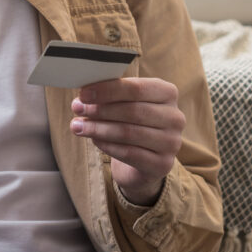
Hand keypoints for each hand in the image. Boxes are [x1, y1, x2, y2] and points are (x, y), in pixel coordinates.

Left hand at [71, 77, 184, 205]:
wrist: (143, 157)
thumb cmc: (130, 121)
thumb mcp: (123, 102)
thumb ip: (109, 94)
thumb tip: (82, 95)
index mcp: (166, 93)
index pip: (136, 88)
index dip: (107, 90)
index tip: (83, 94)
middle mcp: (175, 117)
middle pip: (132, 111)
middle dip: (100, 110)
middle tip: (76, 109)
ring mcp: (172, 142)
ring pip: (129, 133)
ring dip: (98, 128)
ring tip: (77, 126)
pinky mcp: (163, 164)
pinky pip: (129, 153)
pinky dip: (107, 146)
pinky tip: (93, 140)